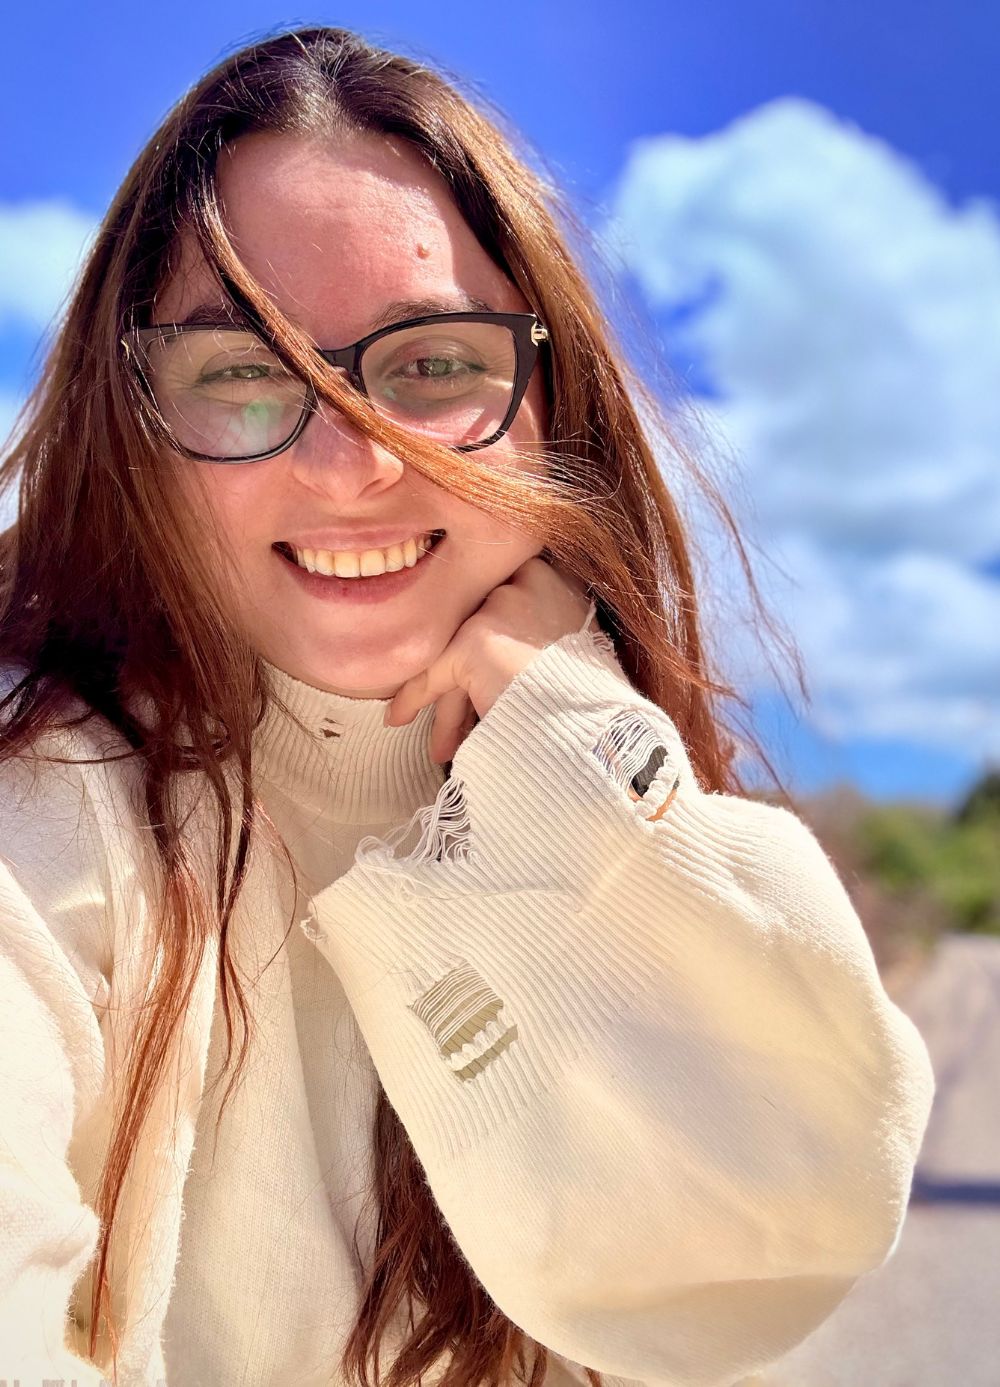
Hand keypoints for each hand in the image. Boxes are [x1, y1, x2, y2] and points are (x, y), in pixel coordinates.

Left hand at [384, 555, 595, 763]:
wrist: (599, 729)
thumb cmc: (599, 700)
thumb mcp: (582, 647)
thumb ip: (549, 632)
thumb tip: (515, 653)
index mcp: (562, 578)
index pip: (507, 602)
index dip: (494, 641)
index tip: (483, 672)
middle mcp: (531, 579)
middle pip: (481, 627)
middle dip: (468, 679)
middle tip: (465, 714)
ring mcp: (501, 605)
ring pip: (458, 651)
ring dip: (449, 700)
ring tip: (439, 741)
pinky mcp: (476, 638)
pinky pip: (434, 673)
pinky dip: (414, 697)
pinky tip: (399, 719)